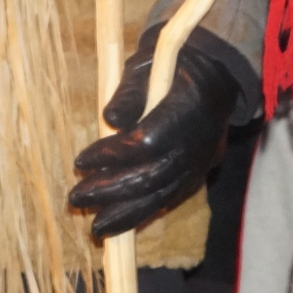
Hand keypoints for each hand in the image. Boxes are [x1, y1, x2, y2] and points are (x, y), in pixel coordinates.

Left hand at [69, 26, 244, 239]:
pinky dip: (146, 210)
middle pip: (154, 175)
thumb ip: (129, 92)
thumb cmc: (173, 64)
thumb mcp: (148, 64)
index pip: (148, 141)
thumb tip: (109, 119)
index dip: (113, 155)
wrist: (215, 74)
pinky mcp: (201, 173)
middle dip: (113, 191)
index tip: (81, 161)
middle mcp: (201, 141)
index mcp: (190, 106)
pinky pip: (172, 198)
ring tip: (96, 229)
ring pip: (165, 195)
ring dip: (127, 213)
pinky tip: (121, 222)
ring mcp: (204, 161)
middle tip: (76, 199)